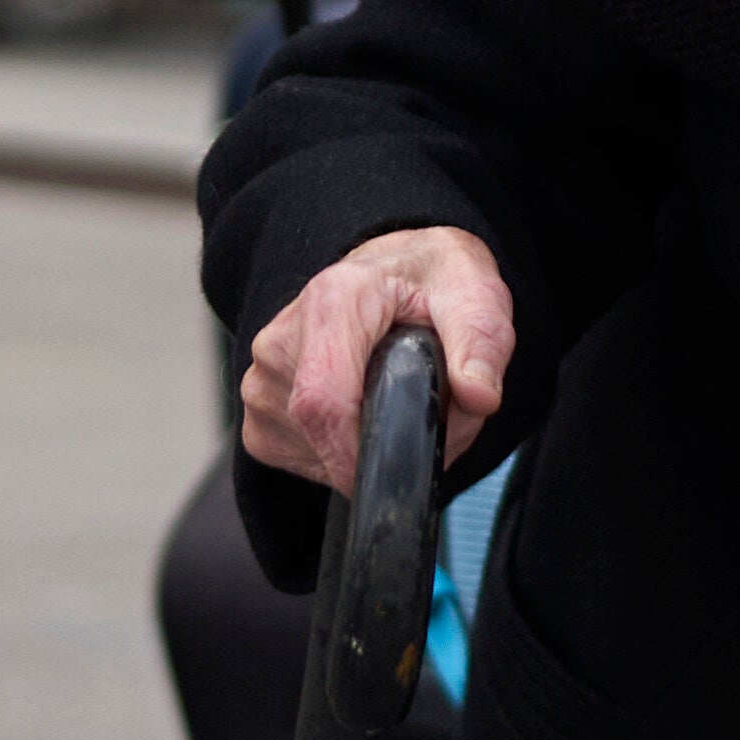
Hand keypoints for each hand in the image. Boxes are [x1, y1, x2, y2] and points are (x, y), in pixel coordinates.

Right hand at [238, 225, 512, 488]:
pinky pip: (303, 461)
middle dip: (385, 449)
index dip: (363, 452)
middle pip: (325, 435)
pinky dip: (342, 457)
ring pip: (316, 455)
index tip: (406, 466)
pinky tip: (363, 414)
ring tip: (396, 404)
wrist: (391, 272)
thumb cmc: (428, 283)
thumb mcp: (474, 295)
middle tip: (428, 416)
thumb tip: (479, 396)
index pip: (324, 401)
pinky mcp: (257, 418)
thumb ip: (481, 344)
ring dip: (367, 452)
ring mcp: (261, 381)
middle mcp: (281, 340)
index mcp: (333, 301)